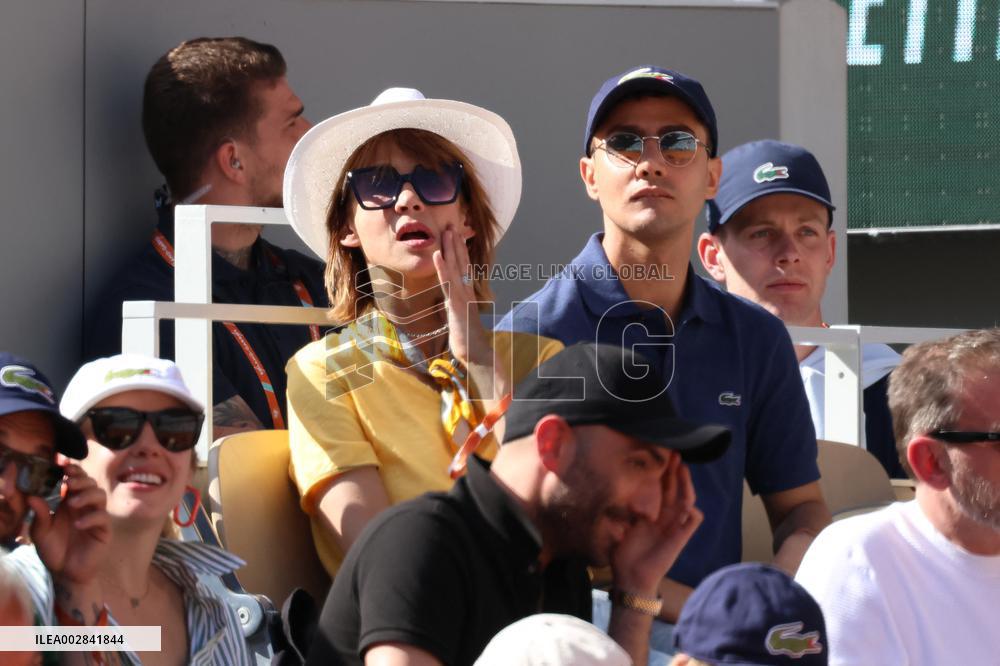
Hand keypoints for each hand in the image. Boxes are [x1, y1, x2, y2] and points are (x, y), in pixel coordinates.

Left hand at [28, 464, 109, 585]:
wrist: (66, 574)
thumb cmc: (53, 551)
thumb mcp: (40, 532)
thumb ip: (39, 514)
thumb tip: (31, 496)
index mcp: (69, 502)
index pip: (73, 479)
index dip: (71, 469)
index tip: (61, 462)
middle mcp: (84, 506)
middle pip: (90, 482)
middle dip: (80, 478)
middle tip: (68, 481)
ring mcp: (95, 516)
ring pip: (99, 495)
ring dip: (86, 495)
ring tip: (72, 503)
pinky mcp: (103, 530)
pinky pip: (102, 517)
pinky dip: (91, 518)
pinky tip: (78, 524)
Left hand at [433, 225, 487, 366]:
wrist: (475, 352)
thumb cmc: (466, 337)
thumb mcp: (458, 317)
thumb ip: (454, 306)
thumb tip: (448, 301)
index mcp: (466, 293)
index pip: (463, 267)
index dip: (460, 250)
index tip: (456, 234)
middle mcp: (466, 291)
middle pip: (460, 262)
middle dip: (455, 243)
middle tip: (451, 224)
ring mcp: (461, 296)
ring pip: (455, 268)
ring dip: (451, 249)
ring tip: (447, 232)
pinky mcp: (456, 304)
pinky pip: (447, 283)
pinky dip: (442, 268)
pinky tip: (437, 255)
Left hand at [611, 453, 702, 594]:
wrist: (631, 579)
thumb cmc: (624, 556)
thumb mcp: (618, 528)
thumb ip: (619, 512)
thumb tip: (607, 492)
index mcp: (651, 514)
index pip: (660, 488)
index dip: (661, 473)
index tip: (658, 456)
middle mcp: (665, 517)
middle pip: (674, 489)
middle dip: (674, 471)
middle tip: (673, 452)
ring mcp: (674, 526)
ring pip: (686, 500)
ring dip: (686, 485)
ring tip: (683, 468)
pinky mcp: (680, 539)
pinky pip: (693, 522)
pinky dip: (693, 513)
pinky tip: (688, 503)